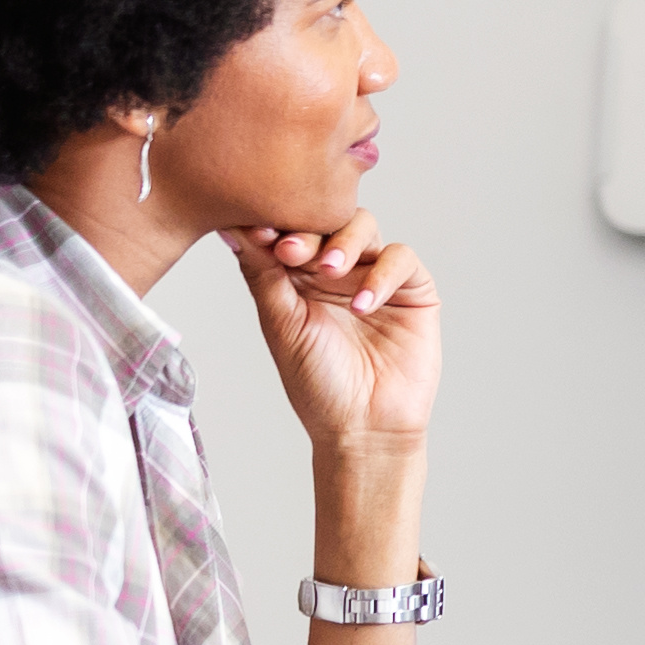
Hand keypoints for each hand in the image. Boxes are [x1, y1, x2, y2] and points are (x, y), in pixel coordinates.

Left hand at [234, 212, 440, 456]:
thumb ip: (263, 274)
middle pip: (326, 218)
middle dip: (309, 230)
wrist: (362, 426)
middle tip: (292, 250)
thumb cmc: (318, 384)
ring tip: (331, 270)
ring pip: (364, 226)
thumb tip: (232, 227)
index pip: (289, 230)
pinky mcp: (413, 290)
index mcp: (299, 277)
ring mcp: (375, 277)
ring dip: (345, 242)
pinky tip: (363, 305)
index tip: (260, 233)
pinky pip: (401, 258)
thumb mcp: (281, 324)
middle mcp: (338, 271)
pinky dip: (382, 274)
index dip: (277, 224)